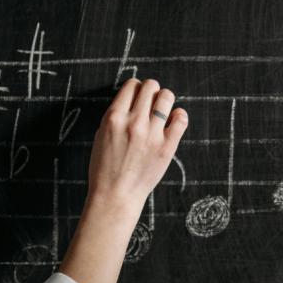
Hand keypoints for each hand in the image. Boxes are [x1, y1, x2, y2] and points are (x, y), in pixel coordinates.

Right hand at [60, 78, 186, 282]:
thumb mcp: (101, 136)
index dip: (135, 87)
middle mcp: (134, 122)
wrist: (115, 196)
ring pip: (166, 97)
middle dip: (151, 90)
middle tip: (150, 100)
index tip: (137, 94)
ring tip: (163, 108)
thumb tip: (132, 100)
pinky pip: (181, 119)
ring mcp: (152, 134)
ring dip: (165, 98)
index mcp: (114, 118)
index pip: (131, 86)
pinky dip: (179, 115)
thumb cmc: (105, 168)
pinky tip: (174, 119)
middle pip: (150, 87)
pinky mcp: (167, 146)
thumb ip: (116, 116)